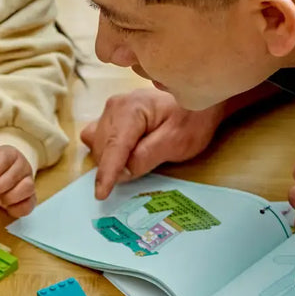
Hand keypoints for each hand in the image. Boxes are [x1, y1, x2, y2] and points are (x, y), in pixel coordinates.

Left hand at [0, 145, 35, 217]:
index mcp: (9, 154)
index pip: (5, 158)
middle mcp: (22, 166)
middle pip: (15, 175)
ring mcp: (29, 181)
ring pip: (26, 188)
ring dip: (8, 197)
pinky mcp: (31, 197)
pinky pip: (28, 204)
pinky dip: (16, 208)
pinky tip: (6, 207)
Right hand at [82, 88, 222, 199]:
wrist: (198, 101)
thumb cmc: (193, 118)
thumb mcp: (178, 142)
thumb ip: (147, 157)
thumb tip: (120, 173)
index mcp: (131, 109)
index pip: (114, 147)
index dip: (106, 173)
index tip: (100, 194)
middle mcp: (114, 107)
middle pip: (103, 149)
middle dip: (115, 166)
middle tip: (146, 163)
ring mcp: (109, 110)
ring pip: (98, 146)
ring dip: (111, 160)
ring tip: (141, 154)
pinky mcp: (109, 117)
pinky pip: (96, 139)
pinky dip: (106, 152)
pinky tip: (124, 152)